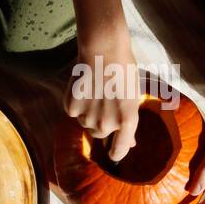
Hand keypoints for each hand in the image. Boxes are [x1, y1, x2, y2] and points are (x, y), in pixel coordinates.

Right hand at [64, 28, 141, 162]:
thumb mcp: (133, 97)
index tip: (113, 153)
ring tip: (94, 91)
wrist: (104, 50)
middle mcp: (107, 124)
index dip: (116, 153)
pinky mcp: (72, 108)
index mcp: (127, 121)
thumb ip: (128, 121)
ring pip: (85, 123)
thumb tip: (131, 144)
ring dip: (88, 113)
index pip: (119, 150)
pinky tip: (83, 87)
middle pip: (99, 134)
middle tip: (104, 102)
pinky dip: (76, 103)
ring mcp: (87, 117)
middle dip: (101, 123)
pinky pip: (73, 112)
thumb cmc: (124, 70)